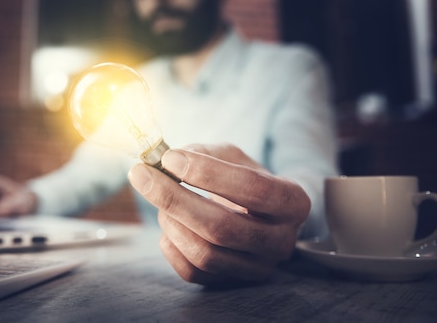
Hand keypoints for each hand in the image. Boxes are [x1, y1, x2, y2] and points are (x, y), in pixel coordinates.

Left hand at [127, 143, 309, 284]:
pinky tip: (168, 223)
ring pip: (205, 254)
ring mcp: (258, 267)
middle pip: (223, 227)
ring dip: (171, 222)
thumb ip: (205, 153)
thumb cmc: (243, 179)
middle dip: (175, 199)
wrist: (258, 213)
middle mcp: (281, 241)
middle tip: (143, 176)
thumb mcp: (233, 157)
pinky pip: (193, 272)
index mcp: (293, 202)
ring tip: (160, 198)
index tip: (169, 159)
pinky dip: (171, 245)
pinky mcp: (232, 282)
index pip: (253, 189)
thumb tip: (170, 161)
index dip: (208, 173)